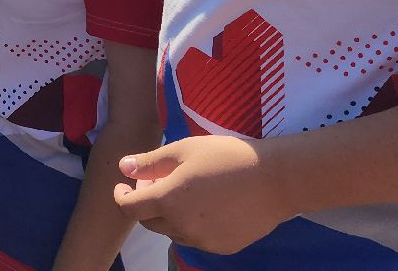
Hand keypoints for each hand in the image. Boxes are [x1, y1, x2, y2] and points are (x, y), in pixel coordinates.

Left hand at [112, 135, 292, 253]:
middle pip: (150, 222)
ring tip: (185, 191)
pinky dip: (191, 224)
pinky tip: (207, 204)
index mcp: (169, 201)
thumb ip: (151, 162)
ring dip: (169, 214)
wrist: (276, 179)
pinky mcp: (222, 247)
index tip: (123, 186)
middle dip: (146, 203)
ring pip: (173, 231)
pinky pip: (196, 238)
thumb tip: (124, 167)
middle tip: (157, 181)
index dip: (121, 197)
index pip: (130, 209)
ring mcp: (203, 241)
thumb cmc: (228, 156)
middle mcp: (182, 227)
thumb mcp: (185, 150)